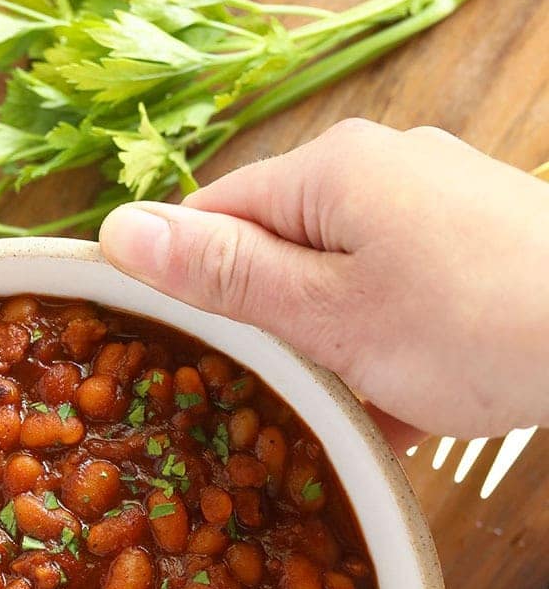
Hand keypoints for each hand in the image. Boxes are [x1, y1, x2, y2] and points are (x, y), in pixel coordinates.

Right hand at [99, 120, 548, 439]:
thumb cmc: (470, 325)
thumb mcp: (327, 313)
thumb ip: (224, 275)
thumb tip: (116, 229)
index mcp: (330, 170)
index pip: (212, 216)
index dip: (180, 287)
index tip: (164, 358)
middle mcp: (379, 171)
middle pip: (276, 254)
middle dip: (262, 334)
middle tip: (253, 405)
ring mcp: (432, 210)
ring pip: (338, 288)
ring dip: (327, 358)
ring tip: (337, 418)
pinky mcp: (472, 252)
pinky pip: (395, 301)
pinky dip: (384, 357)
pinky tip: (396, 412)